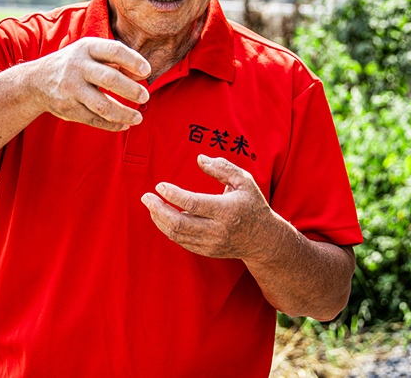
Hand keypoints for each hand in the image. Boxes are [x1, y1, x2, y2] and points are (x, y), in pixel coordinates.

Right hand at [27, 37, 150, 131]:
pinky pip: (94, 120)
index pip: (114, 50)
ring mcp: (71, 89)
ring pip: (102, 106)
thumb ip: (115, 59)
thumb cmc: (74, 63)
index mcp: (86, 48)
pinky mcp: (68, 109)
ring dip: (124, 114)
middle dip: (131, 90)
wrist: (36, 81)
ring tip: (138, 118)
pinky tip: (124, 125)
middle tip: (145, 96)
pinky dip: (111, 125)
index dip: (133, 61)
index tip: (147, 71)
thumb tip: (143, 74)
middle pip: (109, 79)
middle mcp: (77, 67)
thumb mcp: (89, 52)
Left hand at [141, 156, 277, 261]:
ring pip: (177, 234)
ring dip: (159, 219)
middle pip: (179, 223)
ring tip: (151, 205)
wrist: (264, 240)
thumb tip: (200, 158)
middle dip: (158, 209)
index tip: (159, 185)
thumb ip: (223, 167)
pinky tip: (162, 216)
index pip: (193, 203)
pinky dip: (168, 229)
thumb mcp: (244, 181)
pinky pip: (181, 241)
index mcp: (227, 210)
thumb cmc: (252, 204)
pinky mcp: (207, 251)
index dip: (173, 195)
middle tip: (146, 197)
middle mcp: (218, 230)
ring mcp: (212, 243)